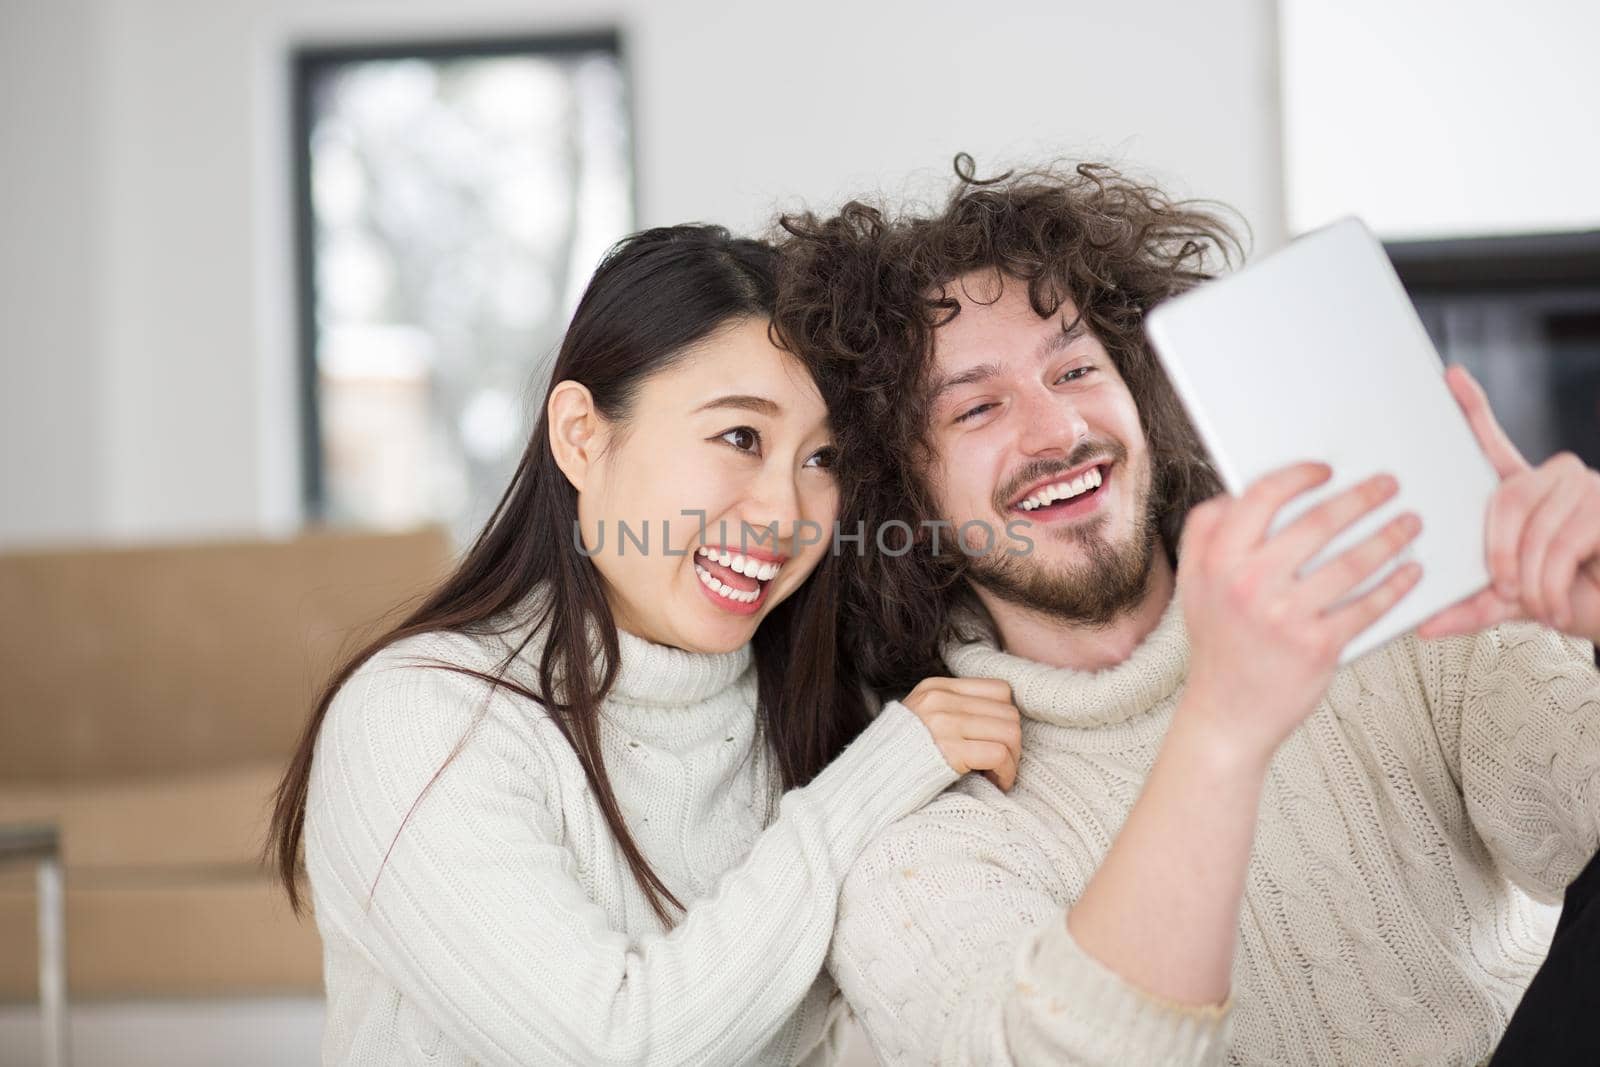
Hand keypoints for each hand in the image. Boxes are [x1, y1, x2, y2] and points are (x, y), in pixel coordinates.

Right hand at [901, 677, 1022, 790]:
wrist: (865, 782)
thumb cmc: (897, 757)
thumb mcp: (920, 718)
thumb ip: (952, 709)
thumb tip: (998, 718)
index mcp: (936, 687)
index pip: (999, 690)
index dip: (1006, 718)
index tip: (997, 741)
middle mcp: (941, 700)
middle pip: (1009, 713)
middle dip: (1014, 743)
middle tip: (1001, 765)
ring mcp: (945, 723)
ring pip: (1010, 732)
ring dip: (1013, 759)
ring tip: (998, 775)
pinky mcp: (949, 750)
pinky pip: (999, 754)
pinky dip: (1006, 772)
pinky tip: (995, 783)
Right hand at [1177, 462, 1423, 769]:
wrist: (1227, 714)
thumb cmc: (1218, 644)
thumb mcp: (1195, 584)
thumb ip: (1207, 535)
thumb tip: (1240, 493)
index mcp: (1217, 561)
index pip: (1262, 497)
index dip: (1299, 476)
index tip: (1325, 471)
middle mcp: (1248, 584)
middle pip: (1317, 523)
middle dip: (1362, 498)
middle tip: (1388, 486)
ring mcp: (1284, 616)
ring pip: (1351, 562)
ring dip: (1389, 536)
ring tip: (1409, 524)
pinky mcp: (1317, 646)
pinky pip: (1367, 606)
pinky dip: (1395, 586)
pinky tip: (1410, 572)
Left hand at [1416, 365, 1599, 643]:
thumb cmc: (1573, 599)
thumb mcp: (1514, 604)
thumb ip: (1471, 609)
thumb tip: (1424, 626)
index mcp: (1525, 494)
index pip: (1493, 444)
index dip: (1473, 408)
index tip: (1450, 376)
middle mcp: (1555, 480)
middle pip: (1507, 500)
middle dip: (1501, 554)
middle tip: (1506, 592)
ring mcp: (1586, 487)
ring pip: (1536, 528)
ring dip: (1533, 579)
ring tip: (1542, 606)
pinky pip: (1565, 542)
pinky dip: (1555, 583)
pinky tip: (1560, 606)